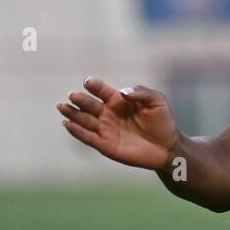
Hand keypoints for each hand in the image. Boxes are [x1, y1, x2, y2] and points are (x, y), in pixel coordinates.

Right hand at [56, 77, 179, 171]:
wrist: (167, 146)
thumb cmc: (162, 121)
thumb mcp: (157, 101)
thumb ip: (141, 92)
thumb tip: (123, 93)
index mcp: (118, 100)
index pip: (101, 90)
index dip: (94, 86)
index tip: (88, 82)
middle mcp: (107, 113)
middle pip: (89, 105)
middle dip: (80, 100)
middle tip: (73, 96)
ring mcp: (105, 129)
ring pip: (84, 120)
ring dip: (72, 114)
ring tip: (62, 107)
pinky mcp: (104, 144)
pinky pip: (87, 137)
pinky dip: (77, 131)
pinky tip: (68, 124)